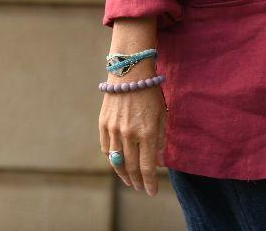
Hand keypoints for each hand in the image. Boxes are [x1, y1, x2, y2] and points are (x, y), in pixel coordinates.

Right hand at [98, 74, 166, 196]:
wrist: (129, 73)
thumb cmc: (149, 92)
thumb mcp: (162, 114)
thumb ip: (160, 138)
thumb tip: (158, 159)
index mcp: (147, 132)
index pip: (147, 167)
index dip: (150, 183)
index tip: (152, 192)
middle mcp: (129, 134)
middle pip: (131, 167)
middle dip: (137, 181)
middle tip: (140, 188)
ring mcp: (114, 130)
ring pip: (116, 161)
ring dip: (123, 174)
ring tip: (129, 181)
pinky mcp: (103, 124)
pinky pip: (107, 148)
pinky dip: (112, 159)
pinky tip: (117, 163)